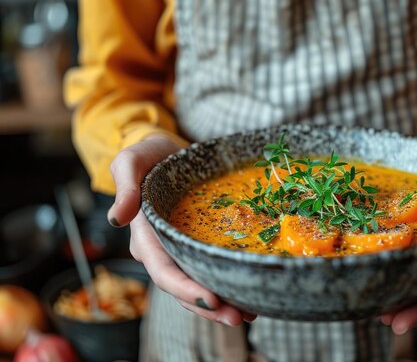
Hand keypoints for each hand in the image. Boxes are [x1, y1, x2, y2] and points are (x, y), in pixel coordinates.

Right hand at [107, 134, 254, 325]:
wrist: (165, 151)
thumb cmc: (148, 156)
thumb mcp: (131, 161)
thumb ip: (124, 185)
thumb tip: (116, 219)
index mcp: (145, 236)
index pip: (163, 270)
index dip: (185, 288)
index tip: (210, 299)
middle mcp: (161, 250)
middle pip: (183, 287)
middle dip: (209, 306)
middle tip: (240, 316)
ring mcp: (179, 250)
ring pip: (198, 285)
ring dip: (221, 304)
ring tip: (250, 314)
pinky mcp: (196, 245)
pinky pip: (209, 270)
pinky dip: (227, 284)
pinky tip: (249, 294)